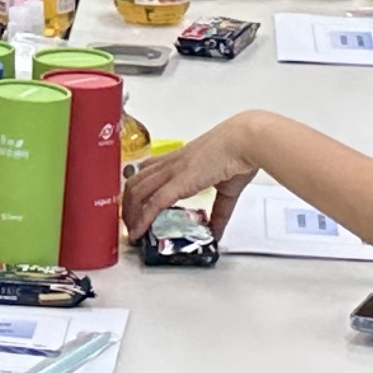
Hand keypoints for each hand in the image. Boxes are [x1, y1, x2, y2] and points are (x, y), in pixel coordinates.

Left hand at [120, 111, 272, 236]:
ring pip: (138, 191)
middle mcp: (171, 163)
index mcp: (180, 159)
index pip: (148, 170)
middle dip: (127, 204)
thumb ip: (219, 211)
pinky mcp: (179, 182)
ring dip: (130, 213)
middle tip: (128, 222)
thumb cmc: (239, 152)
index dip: (137, 188)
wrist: (244, 141)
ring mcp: (172, 171)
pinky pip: (153, 202)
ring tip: (130, 230)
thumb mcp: (227, 188)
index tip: (135, 204)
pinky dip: (142, 219)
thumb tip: (217, 231)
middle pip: (136, 182)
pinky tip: (138, 231)